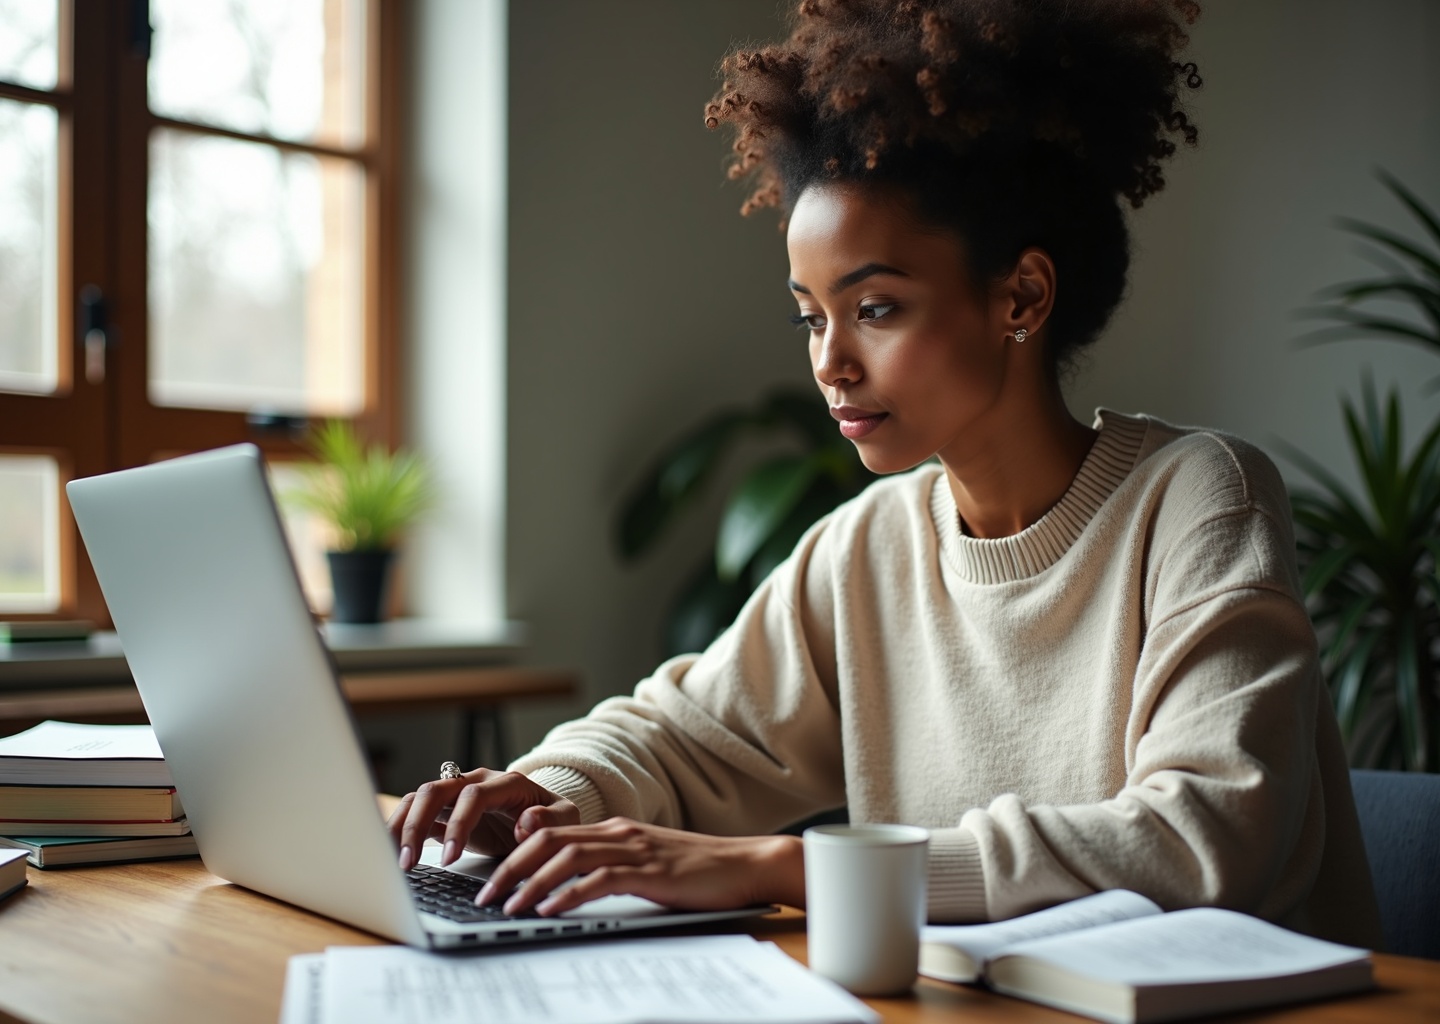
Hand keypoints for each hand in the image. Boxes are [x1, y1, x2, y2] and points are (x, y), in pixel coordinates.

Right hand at [386, 768, 579, 871]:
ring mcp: (456, 795)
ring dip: (402, 826)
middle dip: (417, 825)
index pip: (474, 796)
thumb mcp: (565, 820)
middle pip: (436, 790)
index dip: (459, 824)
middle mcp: (475, 782)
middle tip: (408, 861)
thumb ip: (550, 819)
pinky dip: (400, 830)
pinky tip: (390, 853)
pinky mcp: (444, 813)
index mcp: (505, 783)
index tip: (452, 858)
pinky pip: (415, 814)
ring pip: (419, 798)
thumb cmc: (552, 819)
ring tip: (395, 861)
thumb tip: (527, 822)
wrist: (541, 819)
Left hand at [475, 817, 804, 916]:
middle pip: (547, 841)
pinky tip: (551, 910)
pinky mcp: (650, 871)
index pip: (549, 834)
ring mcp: (634, 849)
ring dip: (531, 883)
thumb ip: (610, 868)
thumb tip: (568, 889)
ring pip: (566, 858)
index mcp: (613, 830)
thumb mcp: (645, 863)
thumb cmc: (698, 870)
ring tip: (508, 906)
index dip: (514, 856)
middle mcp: (618, 833)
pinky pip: (600, 880)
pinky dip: (569, 894)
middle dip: (510, 868)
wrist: (745, 864)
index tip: (491, 881)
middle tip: (484, 896)